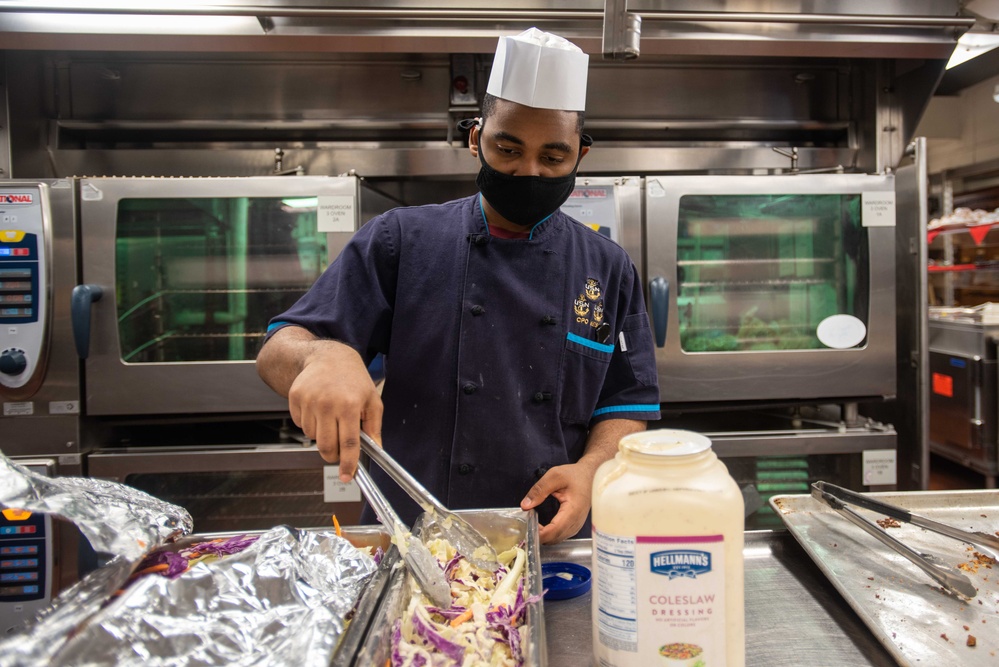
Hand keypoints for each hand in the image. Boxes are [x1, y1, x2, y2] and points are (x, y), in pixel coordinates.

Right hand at [286, 343, 382, 481]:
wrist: (328, 356)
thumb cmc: (354, 380)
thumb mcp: (372, 400)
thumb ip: (374, 427)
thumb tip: (377, 451)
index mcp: (350, 404)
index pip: (349, 443)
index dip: (348, 464)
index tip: (346, 477)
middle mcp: (328, 403)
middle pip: (326, 446)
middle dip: (333, 455)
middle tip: (338, 451)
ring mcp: (309, 400)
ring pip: (312, 437)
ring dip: (321, 436)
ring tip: (330, 418)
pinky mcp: (294, 398)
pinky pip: (300, 425)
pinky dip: (309, 424)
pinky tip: (318, 409)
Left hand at [519, 462, 595, 543]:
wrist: (590, 475)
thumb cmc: (575, 475)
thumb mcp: (554, 476)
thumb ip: (539, 490)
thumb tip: (525, 505)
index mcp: (573, 510)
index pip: (554, 531)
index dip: (539, 533)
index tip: (527, 527)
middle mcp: (576, 521)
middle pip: (555, 538)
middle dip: (539, 535)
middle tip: (526, 525)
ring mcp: (577, 525)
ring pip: (558, 539)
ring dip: (544, 536)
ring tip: (533, 524)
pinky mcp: (575, 525)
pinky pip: (562, 535)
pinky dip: (551, 534)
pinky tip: (543, 527)